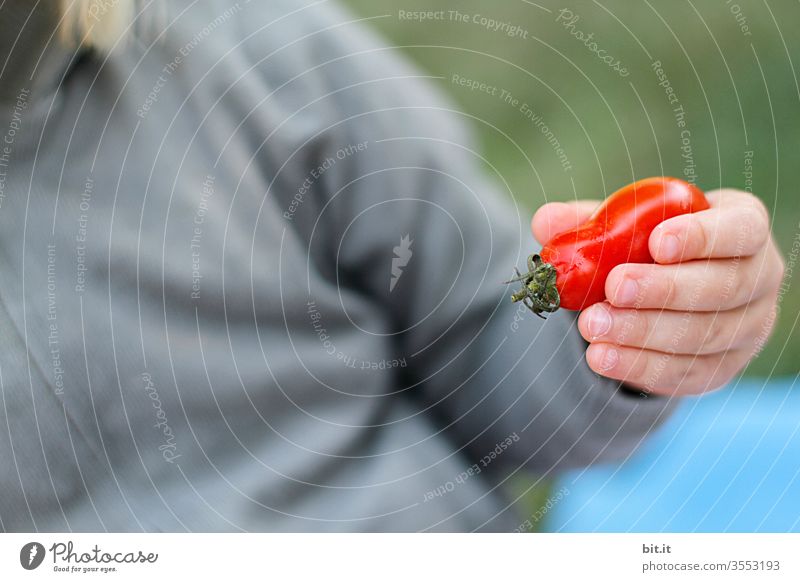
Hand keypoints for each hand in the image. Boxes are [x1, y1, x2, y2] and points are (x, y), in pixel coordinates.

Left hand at [531, 190, 783, 395]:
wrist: (666, 295)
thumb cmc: (649, 247)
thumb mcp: (625, 227)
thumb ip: (590, 222)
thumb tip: (545, 221)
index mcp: (743, 227)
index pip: (740, 230)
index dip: (703, 237)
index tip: (657, 242)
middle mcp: (758, 278)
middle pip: (721, 288)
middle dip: (663, 290)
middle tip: (613, 288)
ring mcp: (746, 329)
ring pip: (703, 336)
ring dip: (643, 333)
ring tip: (592, 326)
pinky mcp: (721, 369)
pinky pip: (685, 373)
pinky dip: (639, 366)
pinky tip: (601, 357)